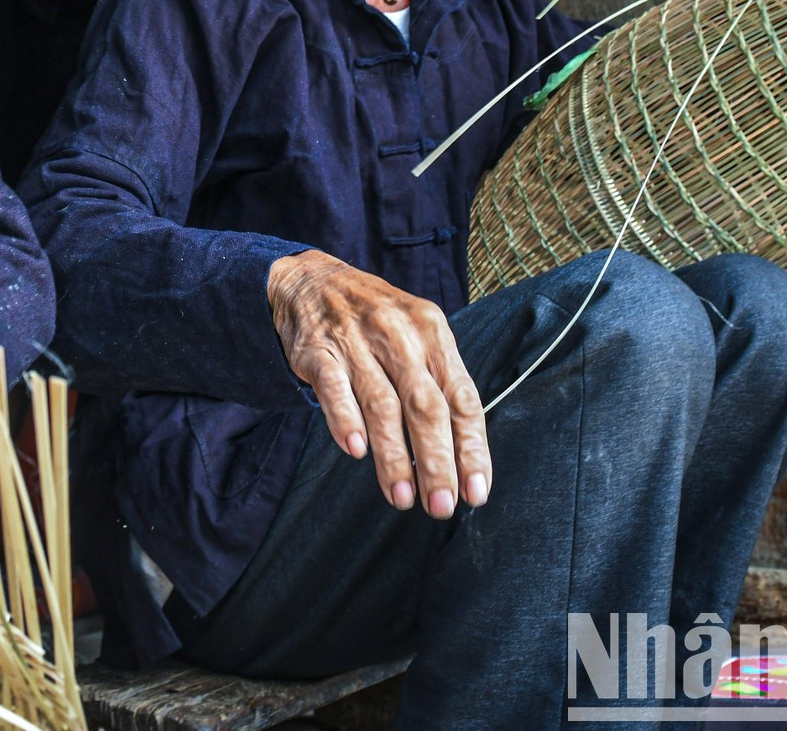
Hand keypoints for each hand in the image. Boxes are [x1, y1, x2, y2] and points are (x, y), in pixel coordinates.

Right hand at [268, 250, 489, 517]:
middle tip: (442, 506)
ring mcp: (356, 341)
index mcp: (433, 334)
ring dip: (393, 456)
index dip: (471, 449)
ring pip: (382, 404)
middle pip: (426, 406)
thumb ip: (438, 384)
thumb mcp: (416, 335)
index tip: (476, 492)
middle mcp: (400, 335)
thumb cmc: (374, 319)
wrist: (310, 280)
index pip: (462, 398)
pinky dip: (345, 419)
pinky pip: (334, 388)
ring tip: (402, 497)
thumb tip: (461, 454)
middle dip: (437, 462)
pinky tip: (355, 451)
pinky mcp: (318, 350)